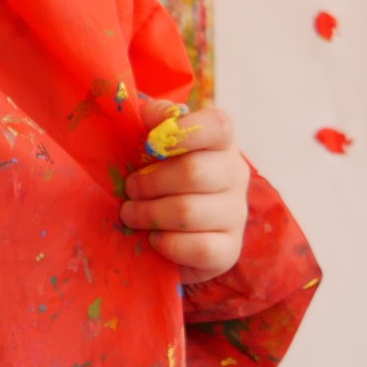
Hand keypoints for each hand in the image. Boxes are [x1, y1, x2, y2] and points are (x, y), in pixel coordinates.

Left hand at [120, 105, 249, 284]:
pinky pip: (199, 248)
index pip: (217, 125)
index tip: (149, 145)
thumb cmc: (159, 179)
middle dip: (149, 182)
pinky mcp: (230, 249)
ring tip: (131, 214)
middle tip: (130, 189)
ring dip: (149, 214)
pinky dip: (168, 244)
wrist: (172, 232)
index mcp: (220, 142)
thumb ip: (153, 121)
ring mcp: (236, 213)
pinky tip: (155, 238)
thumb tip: (154, 117)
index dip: (182, 131)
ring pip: (189, 212)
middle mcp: (235, 174)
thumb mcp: (152, 146)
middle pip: (194, 172)